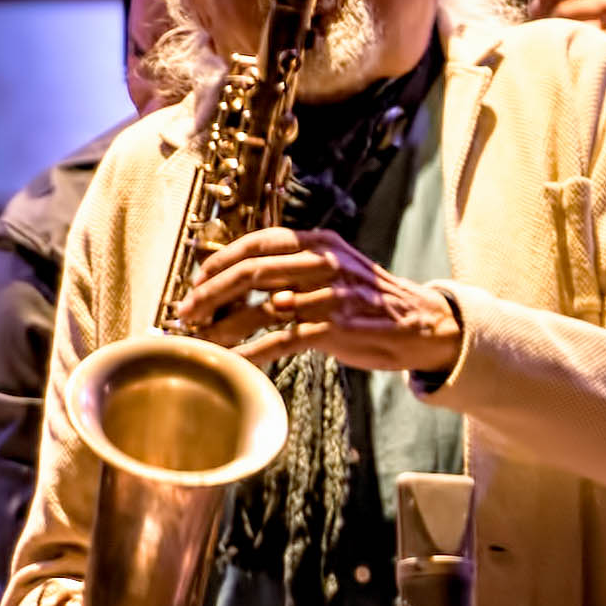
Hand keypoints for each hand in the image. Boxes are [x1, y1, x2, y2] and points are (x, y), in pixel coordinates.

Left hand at [176, 227, 461, 374]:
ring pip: (262, 309)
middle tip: (185, 313)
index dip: (219, 260)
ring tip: (201, 341)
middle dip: (210, 294)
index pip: (258, 242)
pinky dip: (251, 353)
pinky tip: (232, 363)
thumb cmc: (367, 299)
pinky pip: (281, 342)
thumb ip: (294, 266)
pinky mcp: (335, 330)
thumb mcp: (335, 266)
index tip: (195, 281)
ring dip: (224, 328)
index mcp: (319, 242)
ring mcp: (330, 297)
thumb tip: (240, 278)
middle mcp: (323, 263)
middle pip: (252, 272)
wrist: (420, 324)